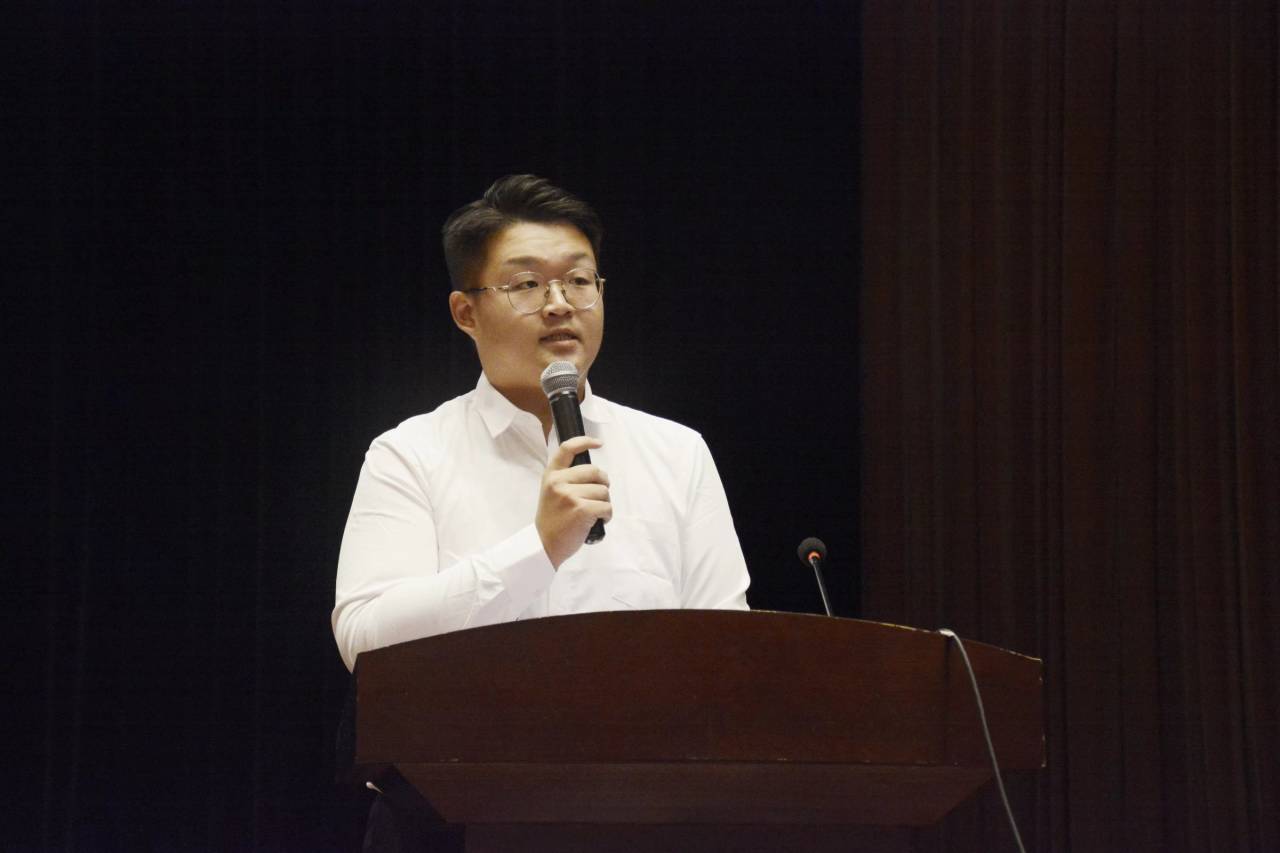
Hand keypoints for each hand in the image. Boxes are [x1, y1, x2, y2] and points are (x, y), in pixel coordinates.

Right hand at [536, 436, 610, 568]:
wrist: (544, 544)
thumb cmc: (552, 520)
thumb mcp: (551, 492)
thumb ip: (566, 479)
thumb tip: (594, 473)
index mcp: (551, 475)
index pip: (567, 449)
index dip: (585, 442)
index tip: (598, 443)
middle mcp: (559, 481)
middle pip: (595, 472)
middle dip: (603, 483)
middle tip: (599, 496)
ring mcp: (569, 495)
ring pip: (603, 491)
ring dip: (605, 503)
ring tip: (594, 513)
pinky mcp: (581, 509)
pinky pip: (606, 506)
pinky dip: (607, 515)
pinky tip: (598, 520)